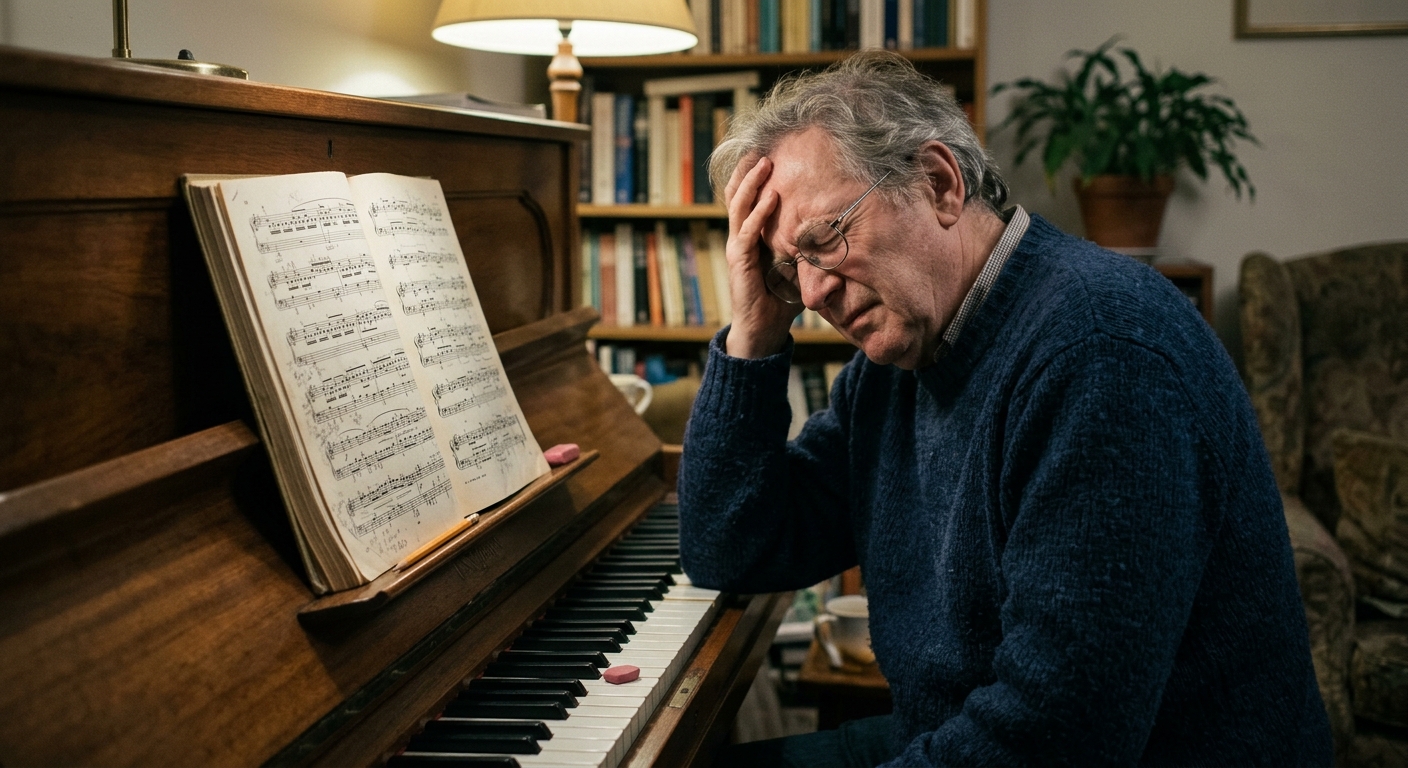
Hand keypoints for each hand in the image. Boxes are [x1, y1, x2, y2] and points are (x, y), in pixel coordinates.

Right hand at [722, 155, 800, 358]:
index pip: (748, 198)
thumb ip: (807, 246)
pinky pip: (747, 232)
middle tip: (766, 146)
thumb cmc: (781, 299)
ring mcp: (737, 247)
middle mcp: (740, 236)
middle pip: (738, 194)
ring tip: (765, 162)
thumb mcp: (796, 264)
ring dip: (752, 183)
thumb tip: (837, 227)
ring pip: (739, 206)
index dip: (754, 175)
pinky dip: (759, 213)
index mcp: (751, 236)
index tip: (770, 151)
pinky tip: (771, 198)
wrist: (762, 330)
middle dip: (750, 170)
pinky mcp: (739, 261)